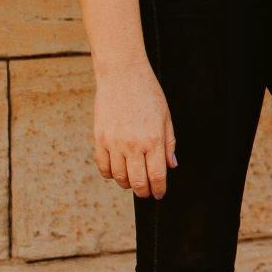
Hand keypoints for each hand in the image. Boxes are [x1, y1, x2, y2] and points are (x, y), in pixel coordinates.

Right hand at [92, 60, 176, 199]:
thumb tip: (172, 165)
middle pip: (138, 181)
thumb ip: (169, 143)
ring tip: (133, 182)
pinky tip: (116, 173)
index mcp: (154, 140)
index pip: (157, 175)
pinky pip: (102, 165)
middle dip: (143, 191)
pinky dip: (109, 174)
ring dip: (126, 184)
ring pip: (118, 176)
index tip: (159, 194)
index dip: (158, 189)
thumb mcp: (166, 117)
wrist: (122, 77)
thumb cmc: (148, 94)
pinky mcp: (99, 139)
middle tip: (146, 193)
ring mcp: (114, 143)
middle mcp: (133, 145)